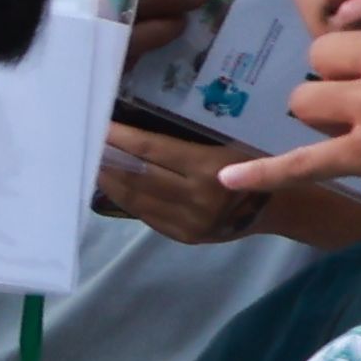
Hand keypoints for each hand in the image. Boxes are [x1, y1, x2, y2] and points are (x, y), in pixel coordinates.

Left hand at [93, 119, 266, 243]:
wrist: (275, 208)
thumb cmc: (253, 163)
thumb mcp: (228, 143)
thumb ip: (187, 142)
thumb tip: (136, 129)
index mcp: (210, 169)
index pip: (152, 150)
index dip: (121, 138)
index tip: (98, 124)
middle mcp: (197, 198)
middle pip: (138, 175)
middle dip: (109, 157)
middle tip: (85, 141)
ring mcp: (189, 222)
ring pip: (136, 198)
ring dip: (110, 178)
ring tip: (92, 161)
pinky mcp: (183, 236)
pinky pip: (145, 214)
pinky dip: (125, 197)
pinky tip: (112, 183)